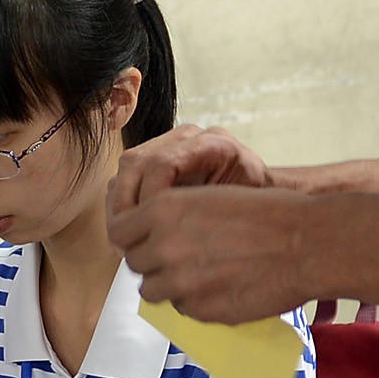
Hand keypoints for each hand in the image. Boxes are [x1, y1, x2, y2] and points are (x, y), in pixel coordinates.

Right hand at [107, 125, 275, 224]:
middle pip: (135, 162)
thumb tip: (174, 231)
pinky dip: (122, 205)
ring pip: (126, 169)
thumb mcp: (243, 207)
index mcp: (212, 143)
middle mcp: (186, 138)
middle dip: (124, 204)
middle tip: (125, 239)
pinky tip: (129, 230)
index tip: (148, 228)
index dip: (148, 198)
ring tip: (124, 239)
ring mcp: (168, 144)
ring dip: (118, 207)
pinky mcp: (155, 159)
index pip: (162, 163)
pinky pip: (127, 178)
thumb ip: (212, 212)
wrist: (260, 192)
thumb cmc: (254, 203)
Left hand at [112, 183, 314, 323]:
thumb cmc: (268, 214)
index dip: (133, 238)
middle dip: (152, 262)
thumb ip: (173, 217)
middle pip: (134, 264)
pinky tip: (222, 287)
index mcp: (164, 209)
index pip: (119, 232)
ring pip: (153, 292)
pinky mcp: (200, 310)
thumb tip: (152, 240)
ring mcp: (181, 282)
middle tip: (180, 258)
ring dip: (170, 286)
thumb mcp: (209, 198)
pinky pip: (182, 309)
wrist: (306, 243)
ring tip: (200, 275)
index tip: (147, 241)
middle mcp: (164, 245)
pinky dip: (196, 302)